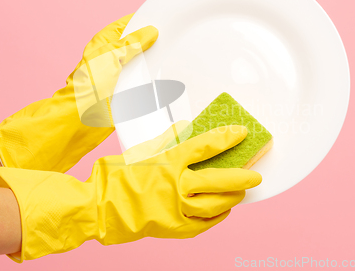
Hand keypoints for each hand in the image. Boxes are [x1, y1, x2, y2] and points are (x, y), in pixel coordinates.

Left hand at [0, 14, 157, 172]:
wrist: (83, 117)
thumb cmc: (89, 85)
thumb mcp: (111, 56)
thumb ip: (132, 43)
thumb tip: (150, 31)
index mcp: (105, 41)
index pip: (127, 24)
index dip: (142, 21)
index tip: (162, 21)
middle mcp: (112, 55)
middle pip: (136, 44)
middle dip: (151, 43)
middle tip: (171, 39)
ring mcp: (120, 73)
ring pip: (141, 63)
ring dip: (153, 62)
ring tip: (172, 56)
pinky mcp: (127, 89)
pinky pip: (142, 80)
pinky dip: (152, 79)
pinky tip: (165, 76)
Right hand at [0, 124, 261, 261]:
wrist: (98, 208)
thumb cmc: (115, 177)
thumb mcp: (140, 151)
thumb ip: (166, 139)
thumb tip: (184, 126)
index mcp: (168, 162)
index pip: (205, 146)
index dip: (226, 138)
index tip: (242, 133)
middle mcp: (177, 185)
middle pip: (219, 179)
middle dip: (242, 175)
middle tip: (256, 173)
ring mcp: (178, 209)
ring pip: (217, 204)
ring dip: (233, 196)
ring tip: (243, 191)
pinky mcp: (175, 228)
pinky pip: (205, 223)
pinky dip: (218, 215)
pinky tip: (225, 210)